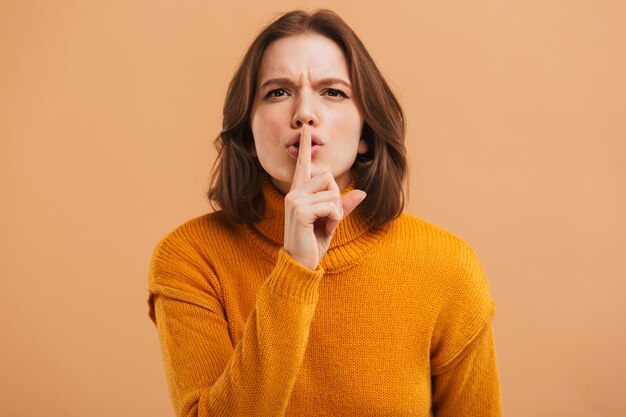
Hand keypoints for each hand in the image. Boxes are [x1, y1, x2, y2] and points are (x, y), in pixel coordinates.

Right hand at [283, 125, 366, 269]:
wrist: (301, 264)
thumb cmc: (313, 243)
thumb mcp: (332, 222)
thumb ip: (343, 206)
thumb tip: (362, 192)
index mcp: (299, 193)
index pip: (303, 165)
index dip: (306, 148)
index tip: (305, 130)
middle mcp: (294, 193)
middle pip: (327, 177)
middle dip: (336, 197)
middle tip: (329, 218)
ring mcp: (294, 201)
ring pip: (331, 192)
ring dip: (336, 211)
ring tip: (325, 225)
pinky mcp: (300, 211)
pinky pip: (330, 205)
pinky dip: (334, 218)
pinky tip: (325, 228)